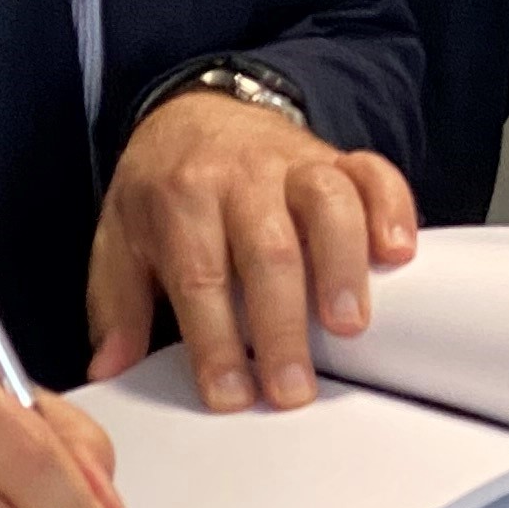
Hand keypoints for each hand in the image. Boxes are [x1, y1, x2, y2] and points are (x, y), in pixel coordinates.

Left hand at [85, 89, 418, 409]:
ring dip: (342, 264)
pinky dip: (392, 207)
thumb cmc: (161, 191)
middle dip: (281, 324)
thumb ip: (116, 306)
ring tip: (350, 325)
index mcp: (179, 198)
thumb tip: (109, 370)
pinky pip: (372, 171)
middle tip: (293, 389)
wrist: (195, 111)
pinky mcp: (335, 156)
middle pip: (267, 249)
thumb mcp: (118, 239)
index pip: (198, 276)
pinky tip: (399, 253)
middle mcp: (239, 176)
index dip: (214, 341)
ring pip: (326, 203)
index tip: (231, 396)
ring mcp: (293, 163)